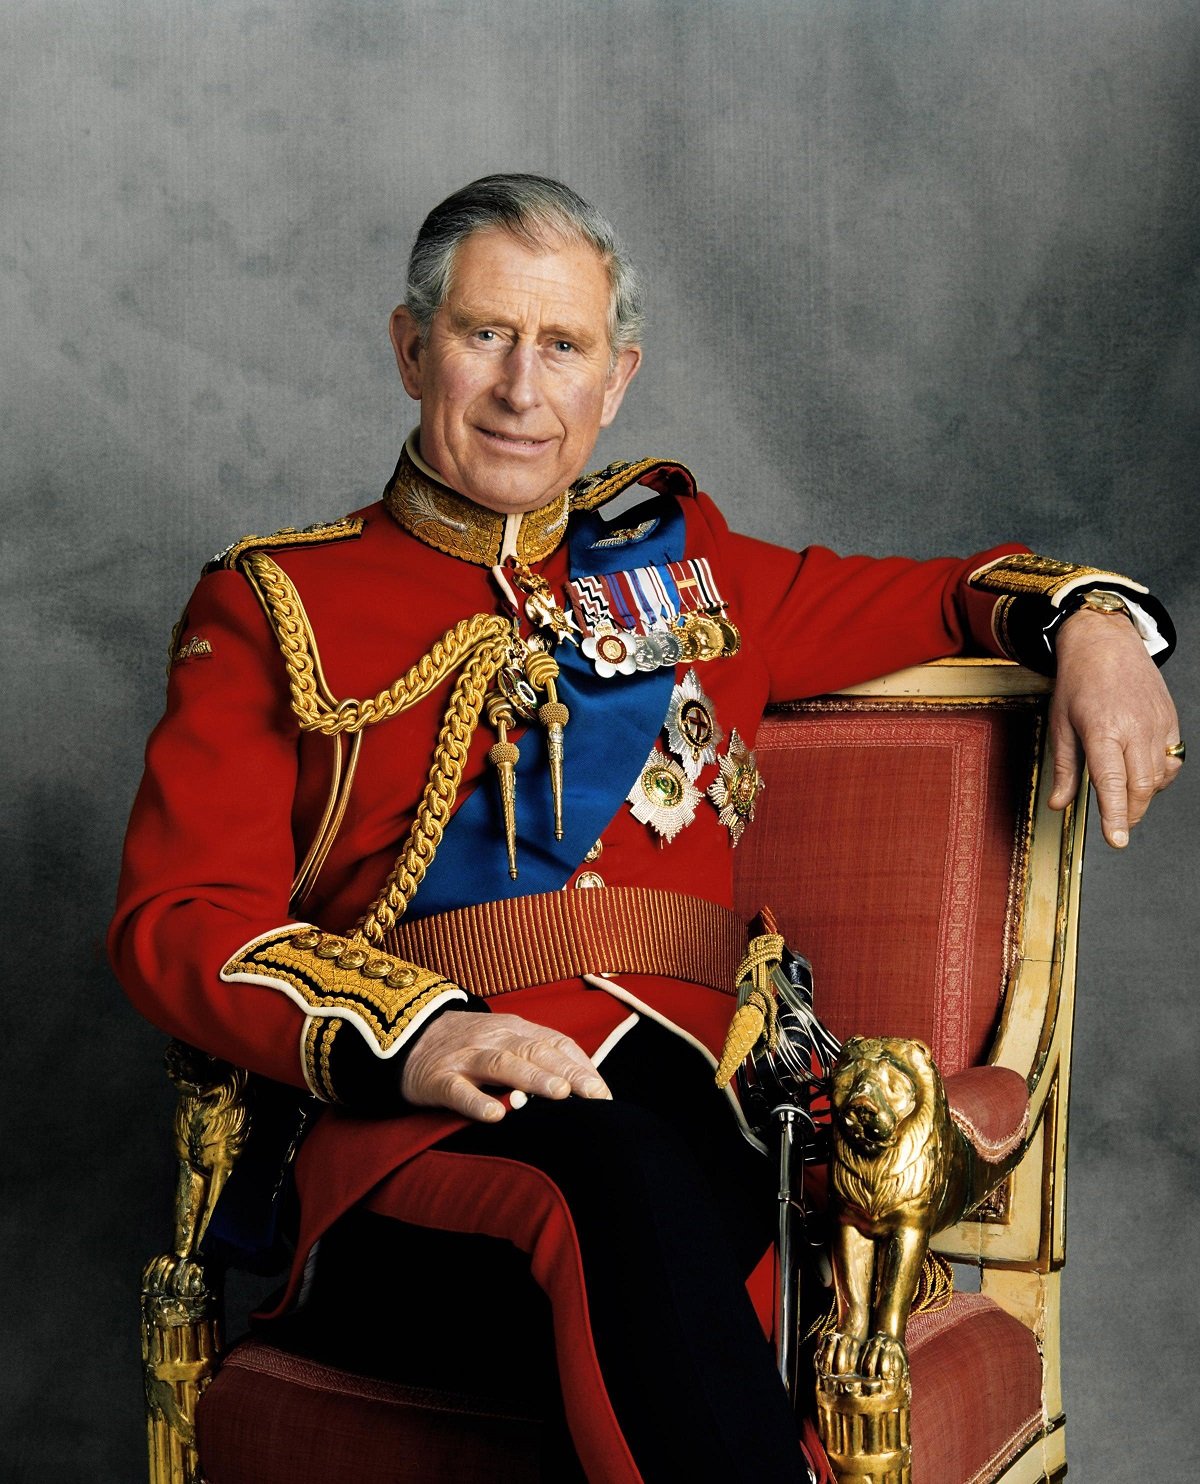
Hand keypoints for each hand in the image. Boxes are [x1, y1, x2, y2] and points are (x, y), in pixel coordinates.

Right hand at [399, 1010, 610, 1121]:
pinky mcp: (438, 1078)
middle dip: (567, 1072)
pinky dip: (476, 1102)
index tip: (604, 1095)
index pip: (556, 1045)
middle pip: (536, 1052)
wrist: (407, 1034)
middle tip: (593, 1095)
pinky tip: (495, 1116)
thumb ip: (541, 1058)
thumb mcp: (508, 1042)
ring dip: (532, 1079)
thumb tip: (590, 1088)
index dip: (582, 1067)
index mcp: (517, 1029)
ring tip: (559, 1095)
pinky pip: (458, 1091)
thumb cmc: (471, 1047)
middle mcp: (495, 1038)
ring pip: (502, 1064)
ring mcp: (466, 1057)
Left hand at [1048, 608, 1182, 846]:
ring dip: (1144, 796)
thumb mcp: (1060, 724)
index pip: (1111, 783)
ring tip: (1125, 798)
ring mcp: (1156, 724)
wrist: (1105, 642)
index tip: (1116, 840)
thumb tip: (1059, 804)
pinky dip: (1159, 776)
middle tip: (1118, 826)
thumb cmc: (1078, 682)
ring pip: (1159, 777)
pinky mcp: (1170, 720)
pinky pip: (1172, 760)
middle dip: (1131, 813)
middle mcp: (1134, 728)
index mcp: (1102, 729)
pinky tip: (1142, 775)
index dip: (1114, 815)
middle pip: (1141, 786)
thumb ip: (1064, 769)